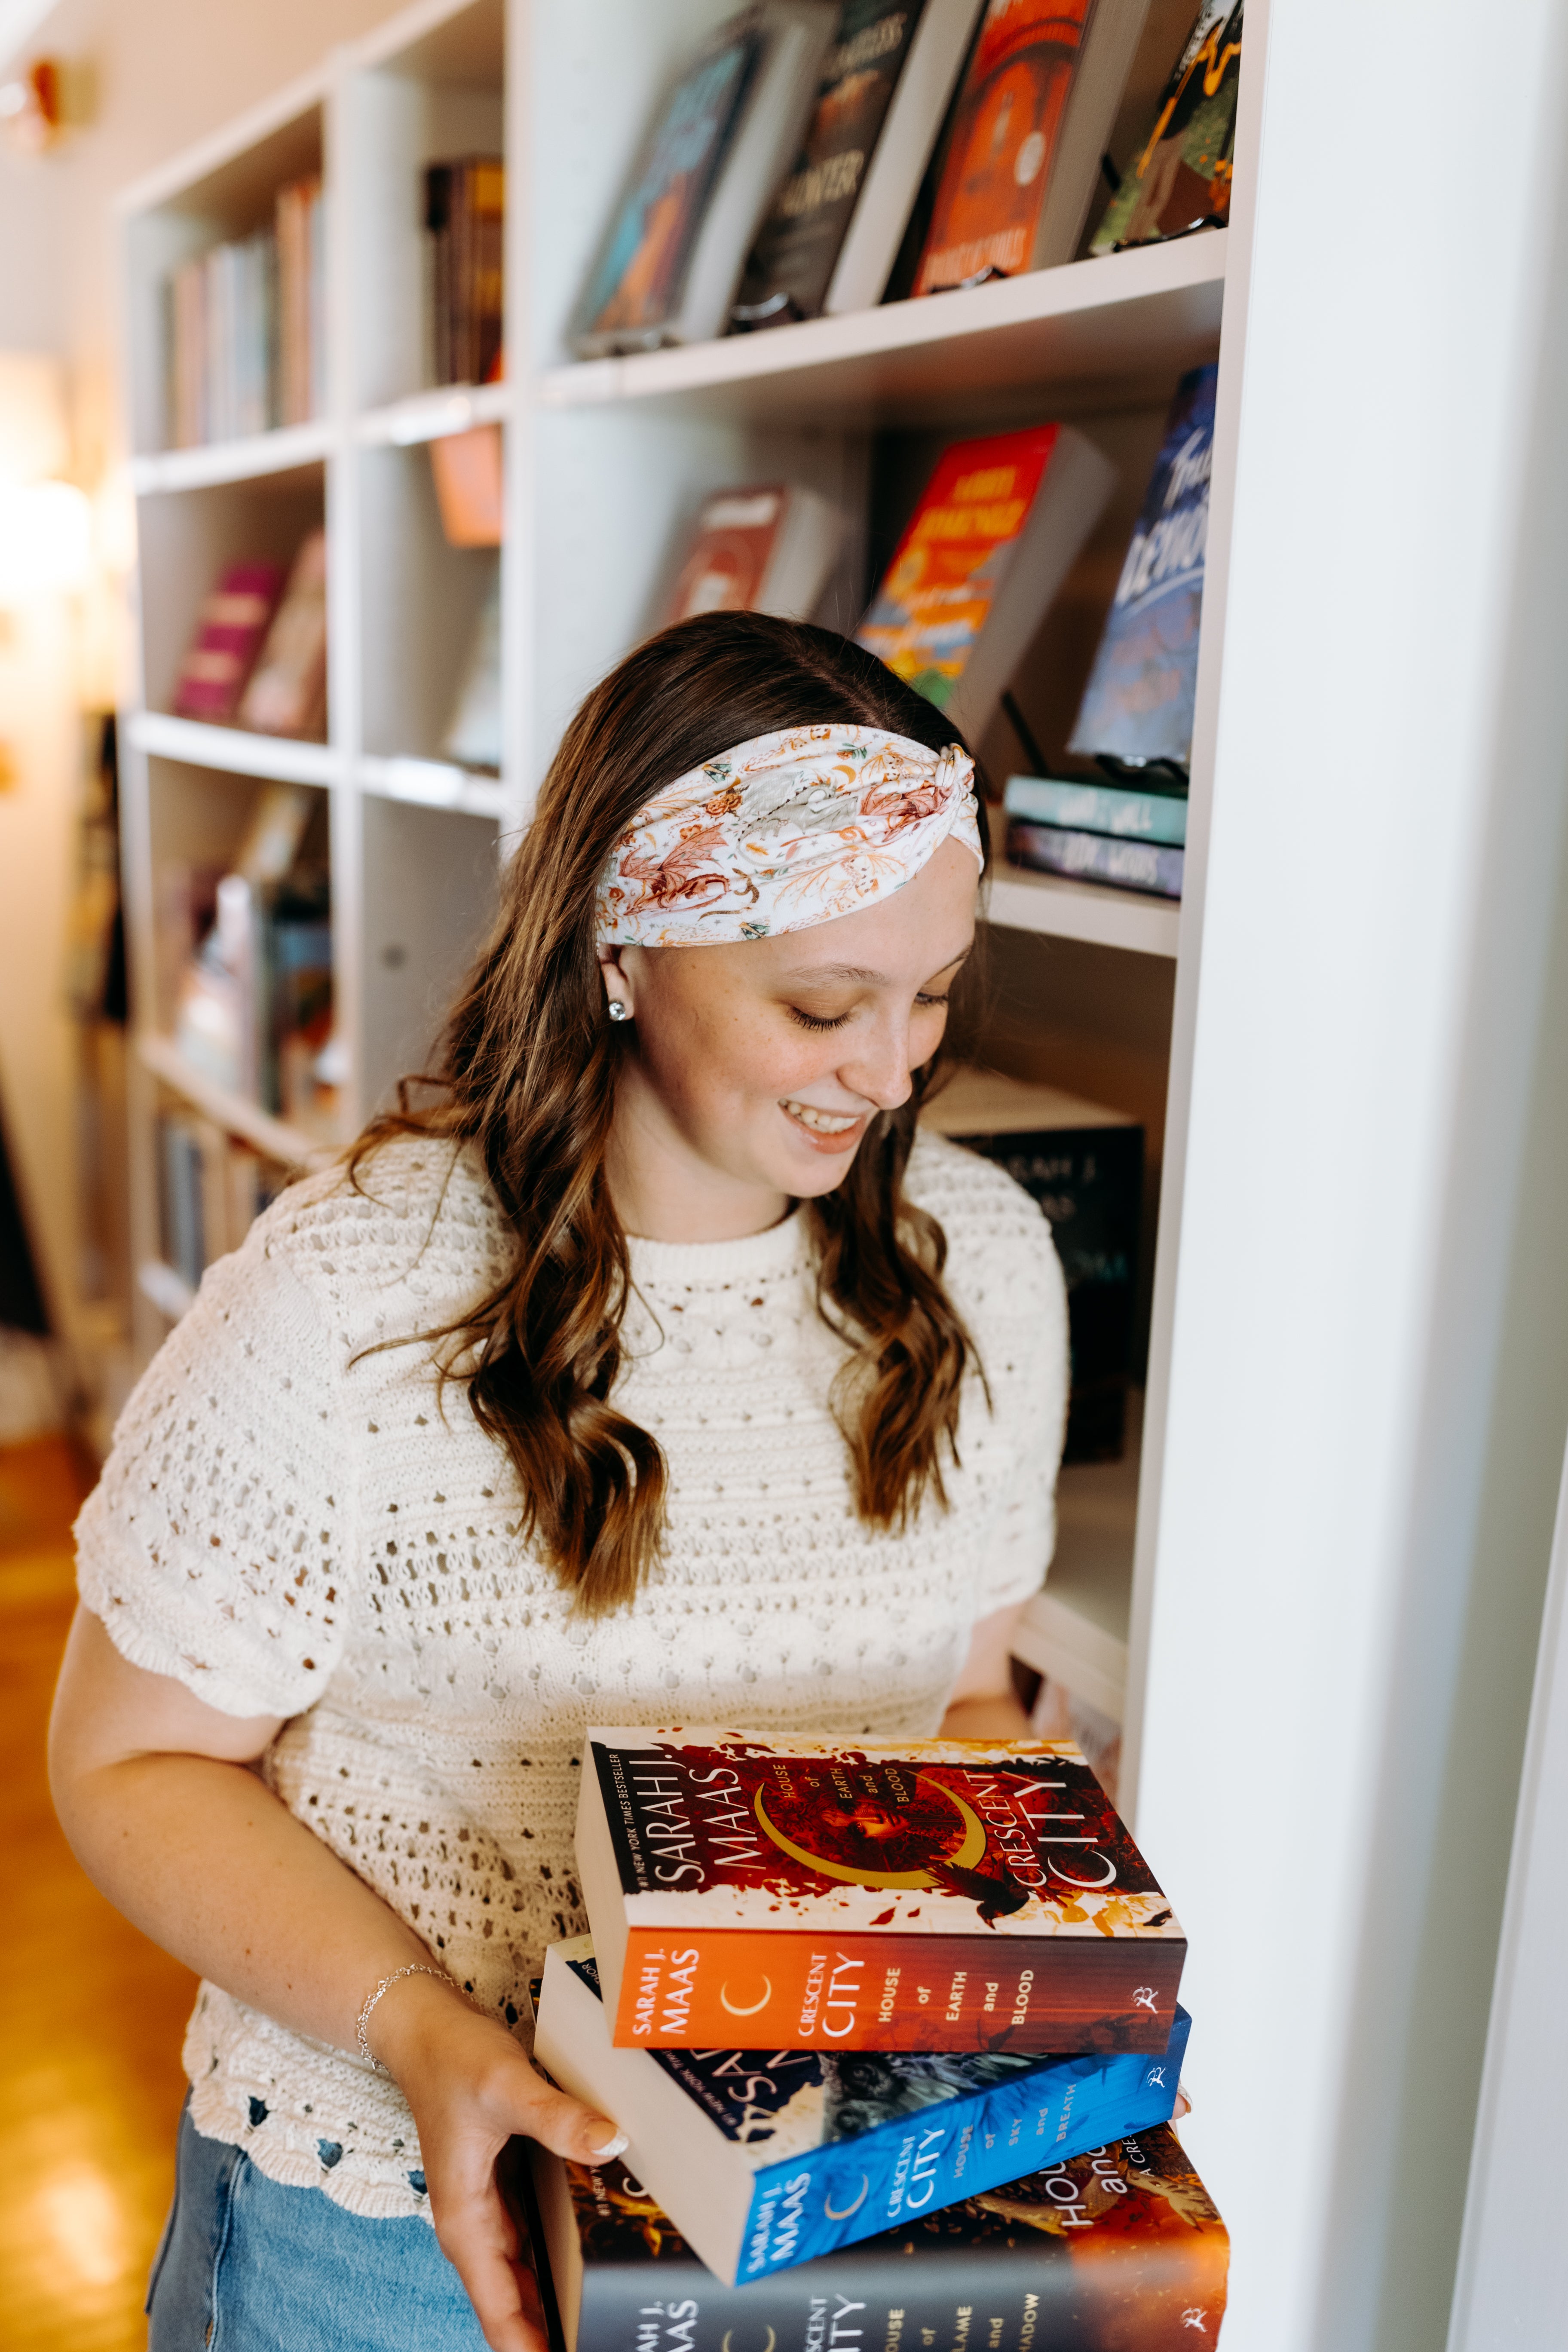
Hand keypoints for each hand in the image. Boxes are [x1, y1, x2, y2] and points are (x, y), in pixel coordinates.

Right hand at [370, 1971, 625, 2351]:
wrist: (424, 2027)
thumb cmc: (454, 2059)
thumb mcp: (507, 2087)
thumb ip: (559, 2119)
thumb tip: (613, 2142)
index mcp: (466, 2225)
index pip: (501, 2315)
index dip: (534, 2351)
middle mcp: (476, 2229)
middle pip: (519, 2306)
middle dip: (558, 2330)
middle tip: (612, 2335)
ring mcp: (490, 2210)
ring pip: (529, 2275)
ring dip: (562, 2298)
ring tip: (612, 2314)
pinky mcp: (504, 2188)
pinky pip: (536, 2238)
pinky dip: (562, 2255)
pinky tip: (599, 2255)